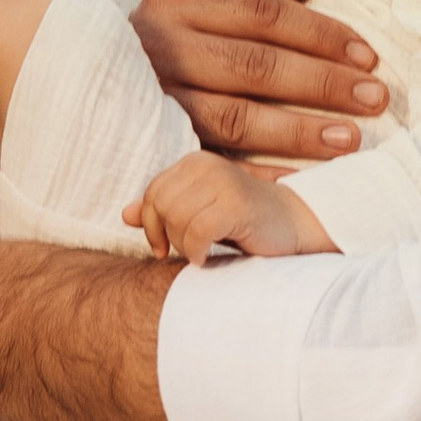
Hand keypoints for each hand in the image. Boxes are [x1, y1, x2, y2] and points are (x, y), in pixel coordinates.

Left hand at [127, 156, 329, 265]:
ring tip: (201, 253)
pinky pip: (198, 232)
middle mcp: (206, 165)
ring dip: (185, 246)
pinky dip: (197, 251)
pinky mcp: (237, 204)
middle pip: (161, 206)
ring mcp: (223, 182)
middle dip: (168, 236)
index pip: (152, 193)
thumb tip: (125, 214)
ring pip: (177, 220)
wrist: (295, 224)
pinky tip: (208, 258)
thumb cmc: (243, 221)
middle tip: (187, 250)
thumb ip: (164, 211)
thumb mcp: (198, 212)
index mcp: (193, 162)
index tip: (161, 248)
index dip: (151, 225)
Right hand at [129, 0, 385, 160]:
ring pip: (232, 118)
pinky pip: (212, 163)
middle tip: (373, 98)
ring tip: (349, 140)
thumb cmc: (177, 35)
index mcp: (176, 2)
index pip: (260, 11)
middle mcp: (158, 49)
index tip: (367, 55)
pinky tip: (302, 179)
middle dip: (320, 83)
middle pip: (252, 65)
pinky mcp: (152, 148)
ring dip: (296, 131)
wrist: (92, 80)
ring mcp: (152, 103)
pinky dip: (258, 173)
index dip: (319, 33)